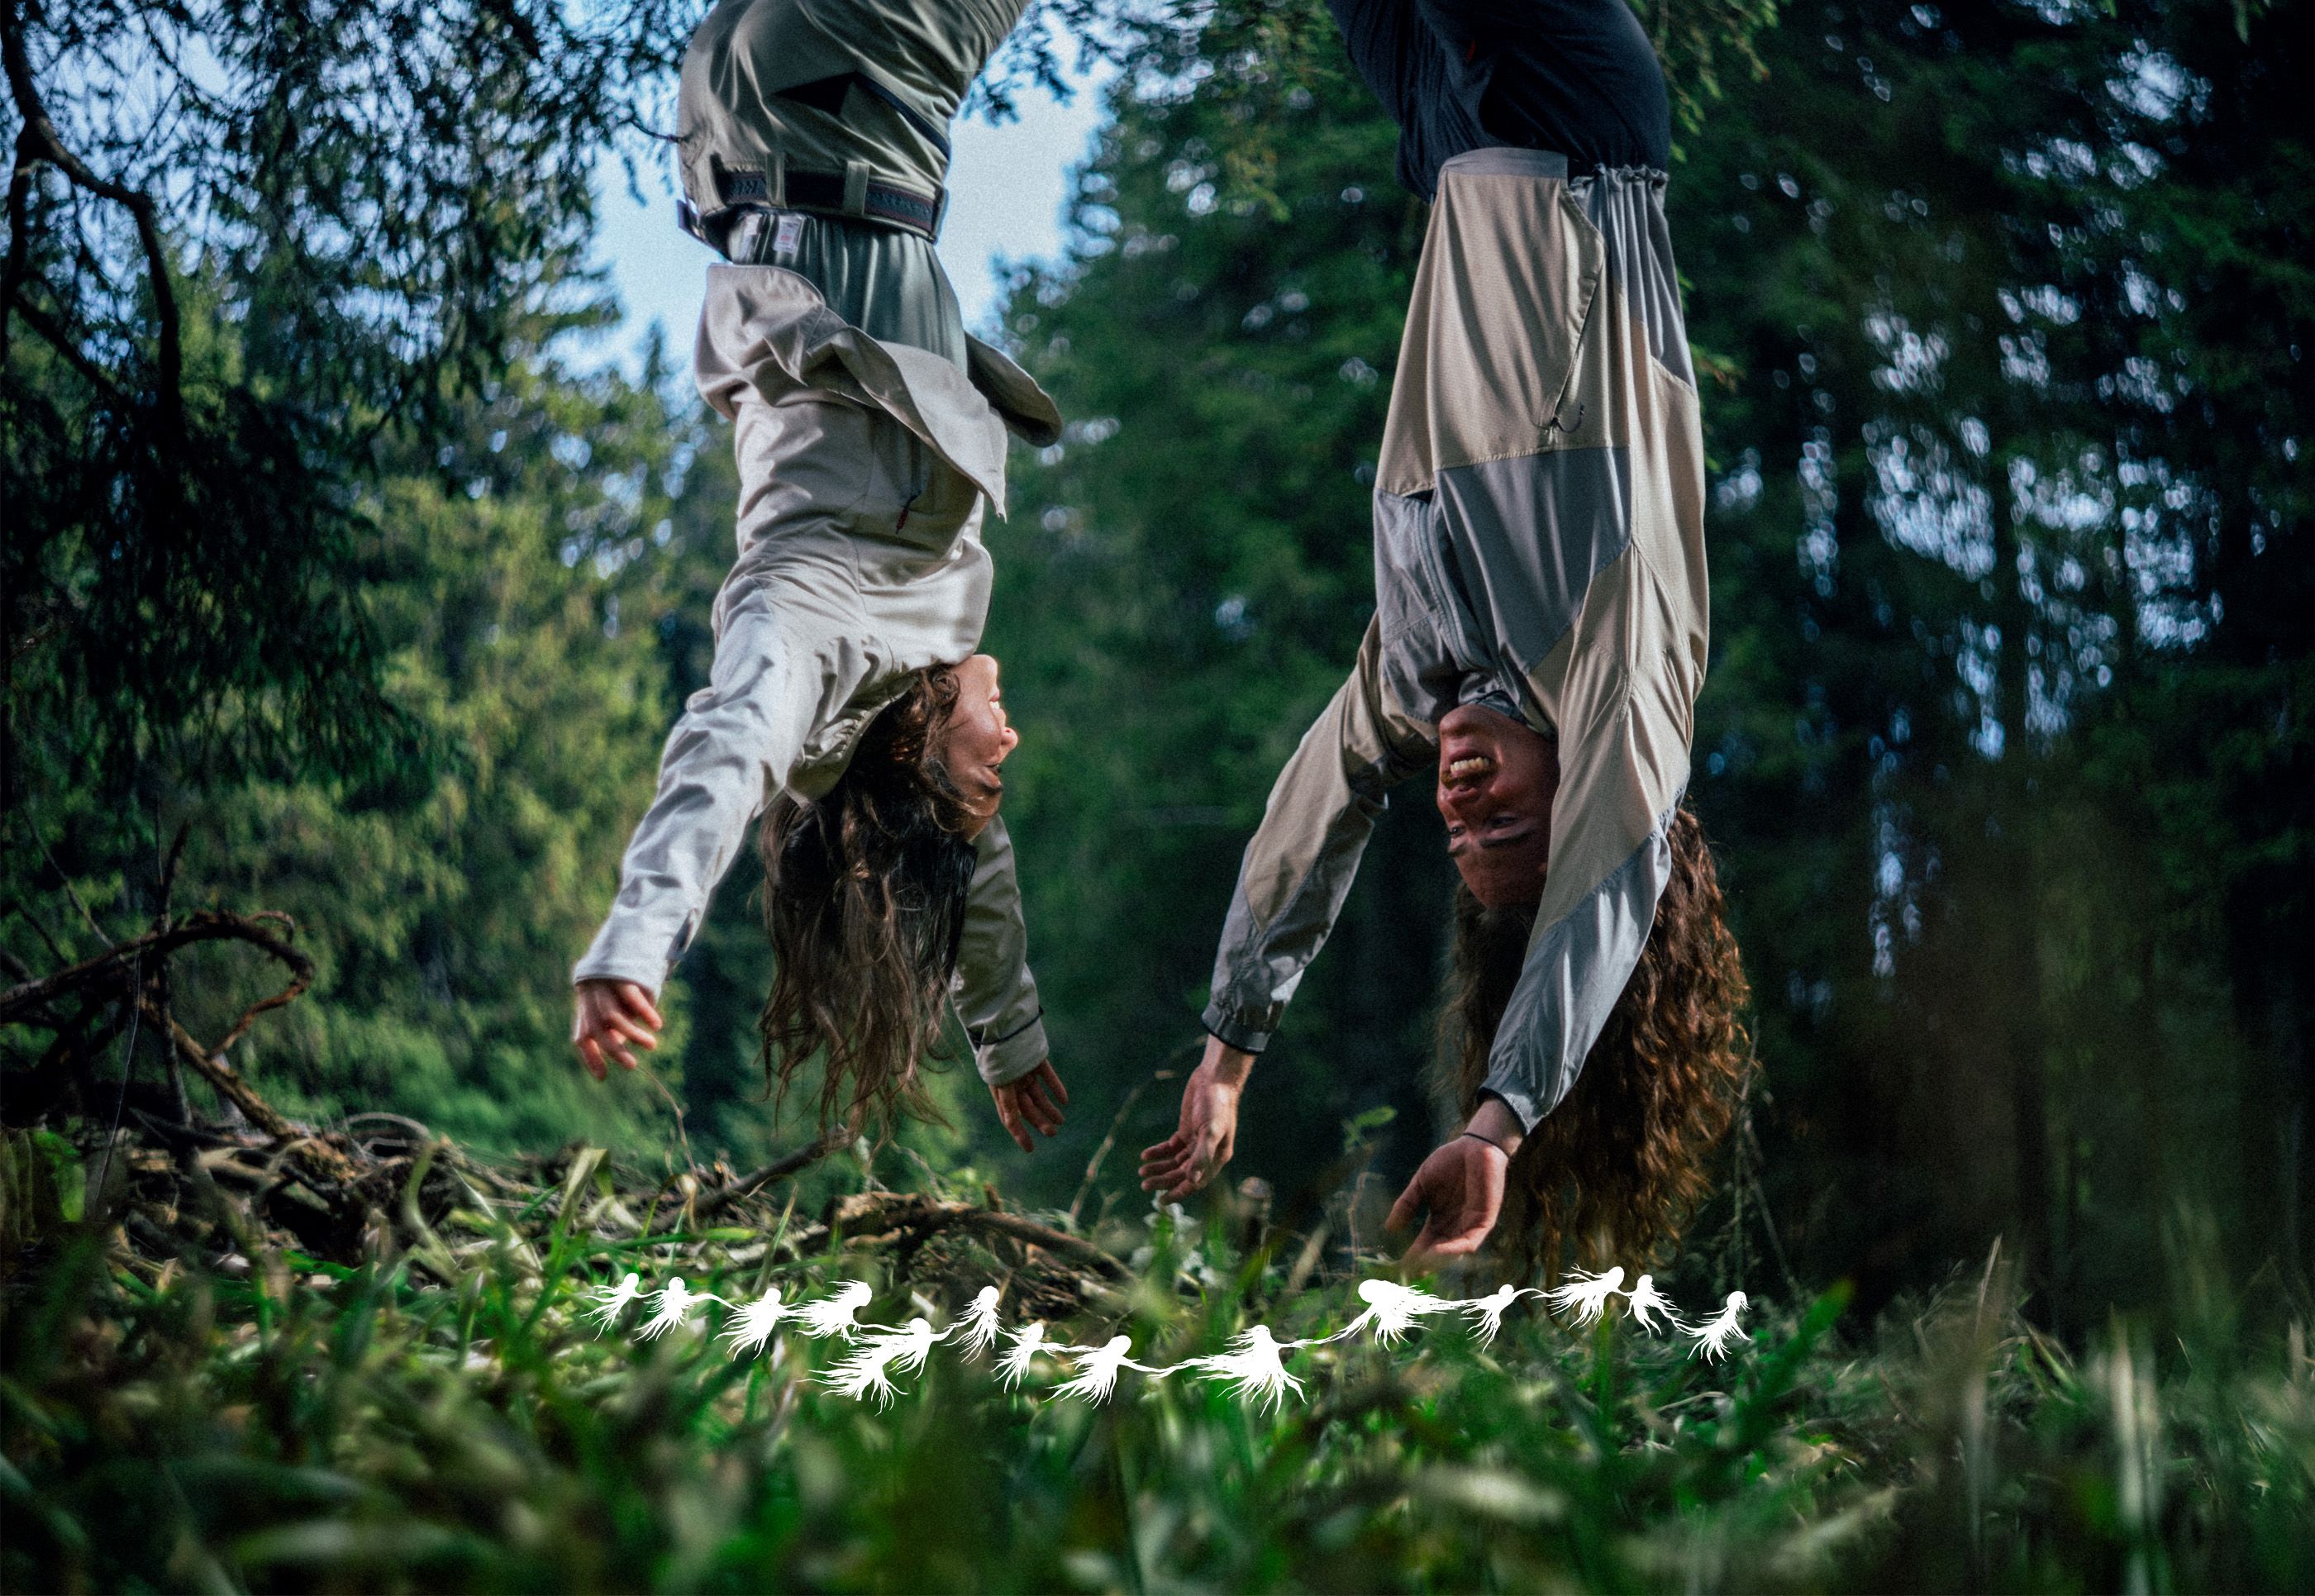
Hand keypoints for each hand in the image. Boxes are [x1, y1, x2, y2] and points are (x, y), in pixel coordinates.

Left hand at [572, 979, 661, 1079]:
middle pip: (597, 1030)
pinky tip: (656, 1024)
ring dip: (633, 1034)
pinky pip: (630, 998)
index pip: (581, 1037)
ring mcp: (604, 986)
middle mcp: (591, 999)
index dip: (590, 1057)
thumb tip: (619, 1049)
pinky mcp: (619, 976)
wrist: (621, 945)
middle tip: (632, 1066)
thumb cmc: (618, 983)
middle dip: (614, 1050)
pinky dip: (643, 1013)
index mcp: (586, 1008)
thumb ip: (613, 1027)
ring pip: (613, 1017)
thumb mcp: (612, 1005)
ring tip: (652, 1045)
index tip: (603, 1077)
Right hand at [990, 1060, 1069, 1153]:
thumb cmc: (998, 1056)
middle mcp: (1013, 1084)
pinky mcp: (1036, 1060)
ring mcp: (1025, 1072)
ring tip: (1061, 1121)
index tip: (1030, 1149)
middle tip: (1053, 1133)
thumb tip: (1010, 1124)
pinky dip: (1056, 1088)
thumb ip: (1006, 1102)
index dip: (1020, 1134)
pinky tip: (1064, 1100)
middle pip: (1028, 1108)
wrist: (1002, 1025)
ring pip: (1039, 1095)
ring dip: (1049, 1108)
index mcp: (1001, 1091)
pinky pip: (1048, 1077)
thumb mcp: (1000, 1082)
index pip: (1010, 1118)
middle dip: (1039, 1121)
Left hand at [1138, 1036, 1253, 1200]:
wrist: (1214, 1078)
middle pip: (1182, 1174)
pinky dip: (1158, 1152)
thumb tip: (1192, 1180)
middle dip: (1163, 1180)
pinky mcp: (1187, 1131)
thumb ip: (1202, 1155)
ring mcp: (1196, 1142)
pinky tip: (1146, 1155)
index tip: (1161, 1201)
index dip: (1179, 1192)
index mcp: (1217, 1157)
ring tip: (1142, 1170)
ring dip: (1159, 1167)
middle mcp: (1207, 1153)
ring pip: (1175, 1162)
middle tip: (1144, 1185)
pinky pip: (1171, 1148)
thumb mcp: (1210, 1130)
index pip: (1196, 1182)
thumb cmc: (1216, 1104)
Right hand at [1385, 1099, 1523, 1265]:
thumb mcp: (1421, 1184)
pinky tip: (1438, 1251)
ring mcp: (1469, 1225)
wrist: (1475, 1146)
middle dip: (1423, 1265)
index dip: (1411, 1257)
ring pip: (1454, 1252)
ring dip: (1437, 1261)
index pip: (1424, 1244)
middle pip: (1438, 1254)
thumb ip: (1407, 1204)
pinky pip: (1470, 1241)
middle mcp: (1454, 1227)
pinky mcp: (1484, 1220)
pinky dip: (1454, 1248)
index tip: (1396, 1268)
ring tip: (1419, 1267)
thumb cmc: (1449, 1162)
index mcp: (1439, 1220)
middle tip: (1407, 1275)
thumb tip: (1389, 1228)